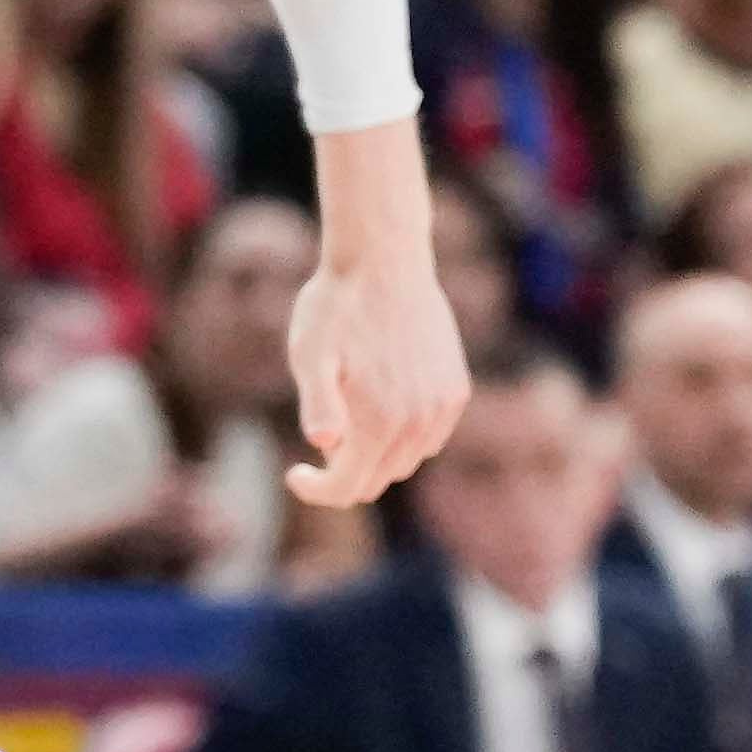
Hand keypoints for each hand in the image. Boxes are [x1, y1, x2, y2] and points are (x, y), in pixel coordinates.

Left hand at [285, 243, 469, 508]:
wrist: (384, 261)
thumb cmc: (336, 307)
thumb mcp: (310, 353)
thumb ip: (318, 403)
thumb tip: (325, 446)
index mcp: (380, 421)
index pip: (348, 488)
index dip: (317, 490)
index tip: (294, 473)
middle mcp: (419, 422)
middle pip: (379, 479)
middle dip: (345, 474)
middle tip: (319, 446)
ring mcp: (443, 407)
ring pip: (407, 460)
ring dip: (376, 455)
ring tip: (347, 418)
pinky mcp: (456, 390)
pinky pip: (430, 436)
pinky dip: (404, 436)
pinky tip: (380, 407)